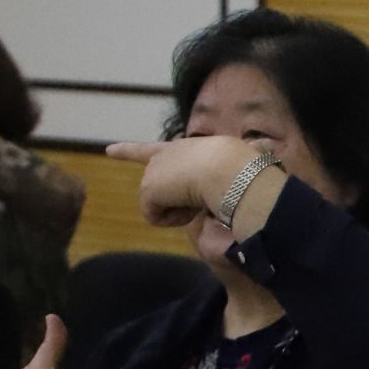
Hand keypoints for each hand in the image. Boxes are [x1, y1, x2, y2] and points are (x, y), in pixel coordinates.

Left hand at [106, 137, 272, 228]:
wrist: (228, 169)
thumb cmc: (239, 168)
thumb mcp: (234, 166)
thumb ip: (231, 171)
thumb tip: (259, 161)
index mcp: (182, 149)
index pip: (151, 150)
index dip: (129, 151)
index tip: (109, 150)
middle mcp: (162, 157)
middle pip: (162, 190)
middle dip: (180, 200)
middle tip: (206, 195)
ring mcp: (154, 172)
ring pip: (165, 206)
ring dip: (183, 210)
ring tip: (202, 198)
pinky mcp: (148, 190)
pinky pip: (158, 218)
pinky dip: (174, 218)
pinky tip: (189, 206)